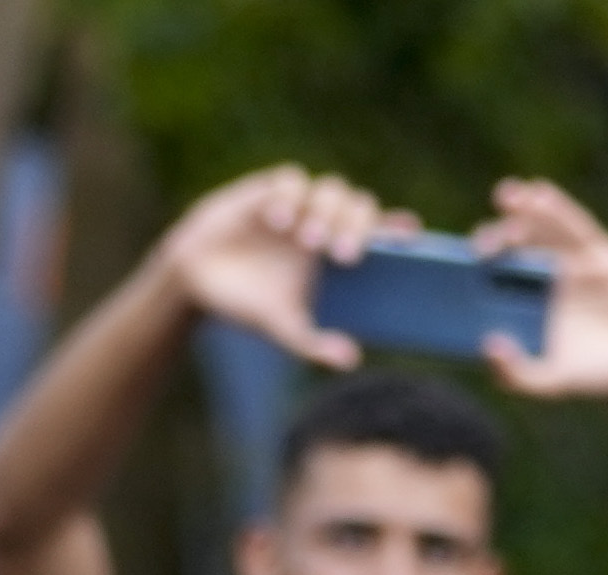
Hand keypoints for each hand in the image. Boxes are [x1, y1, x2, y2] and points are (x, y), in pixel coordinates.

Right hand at [154, 166, 403, 360]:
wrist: (196, 281)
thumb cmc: (248, 303)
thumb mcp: (281, 327)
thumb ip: (313, 344)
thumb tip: (351, 360)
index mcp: (335, 252)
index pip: (376, 232)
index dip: (395, 229)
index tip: (411, 235)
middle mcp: (323, 221)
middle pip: (357, 206)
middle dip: (356, 227)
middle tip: (344, 256)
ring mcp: (298, 204)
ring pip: (329, 189)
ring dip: (325, 212)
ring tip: (308, 241)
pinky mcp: (269, 190)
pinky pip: (290, 180)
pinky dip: (289, 197)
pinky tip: (278, 221)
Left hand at [472, 181, 607, 402]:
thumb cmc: (591, 374)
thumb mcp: (553, 381)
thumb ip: (519, 375)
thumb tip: (488, 348)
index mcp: (526, 302)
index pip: (496, 275)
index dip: (480, 264)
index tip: (466, 259)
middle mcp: (545, 276)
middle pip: (516, 245)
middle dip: (498, 234)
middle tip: (482, 239)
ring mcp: (572, 261)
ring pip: (543, 229)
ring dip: (524, 210)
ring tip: (506, 195)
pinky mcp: (600, 253)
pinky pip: (576, 227)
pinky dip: (558, 210)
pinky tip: (540, 193)